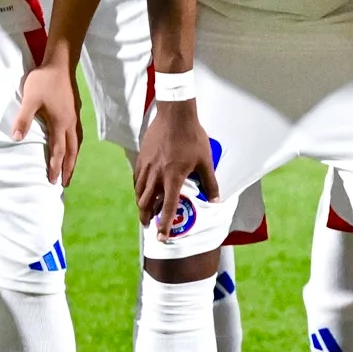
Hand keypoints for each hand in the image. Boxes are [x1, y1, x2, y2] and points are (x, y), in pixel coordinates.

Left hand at [10, 59, 82, 188]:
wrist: (60, 63)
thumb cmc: (43, 80)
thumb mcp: (29, 98)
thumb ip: (23, 118)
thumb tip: (16, 138)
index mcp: (60, 123)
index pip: (59, 151)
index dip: (55, 167)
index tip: (52, 181)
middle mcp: (70, 123)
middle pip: (72, 151)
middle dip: (68, 168)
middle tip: (65, 183)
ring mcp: (74, 116)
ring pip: (77, 143)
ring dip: (74, 158)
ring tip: (71, 168)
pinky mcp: (75, 110)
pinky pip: (78, 134)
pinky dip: (76, 145)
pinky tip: (73, 144)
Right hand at [131, 97, 216, 240]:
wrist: (175, 114)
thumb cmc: (192, 137)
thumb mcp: (205, 160)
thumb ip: (210, 182)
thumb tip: (216, 200)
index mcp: (173, 178)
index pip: (168, 207)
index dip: (165, 225)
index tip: (162, 237)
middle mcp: (157, 175)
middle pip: (147, 203)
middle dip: (147, 217)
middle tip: (149, 226)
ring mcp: (147, 166)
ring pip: (139, 192)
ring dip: (141, 205)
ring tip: (145, 211)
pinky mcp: (141, 157)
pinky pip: (136, 178)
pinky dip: (138, 188)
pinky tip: (141, 190)